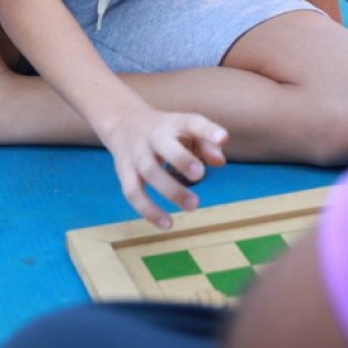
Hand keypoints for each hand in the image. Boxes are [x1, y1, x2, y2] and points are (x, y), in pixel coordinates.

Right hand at [101, 103, 228, 228]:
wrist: (124, 122)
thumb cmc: (166, 131)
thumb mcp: (186, 130)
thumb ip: (206, 144)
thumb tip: (220, 161)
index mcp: (173, 123)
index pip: (191, 122)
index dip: (207, 130)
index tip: (222, 138)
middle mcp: (153, 136)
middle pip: (164, 146)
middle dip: (181, 159)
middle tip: (200, 174)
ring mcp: (136, 154)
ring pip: (149, 171)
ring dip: (170, 190)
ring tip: (193, 205)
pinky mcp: (124, 172)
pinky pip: (133, 193)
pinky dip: (148, 210)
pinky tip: (167, 224)